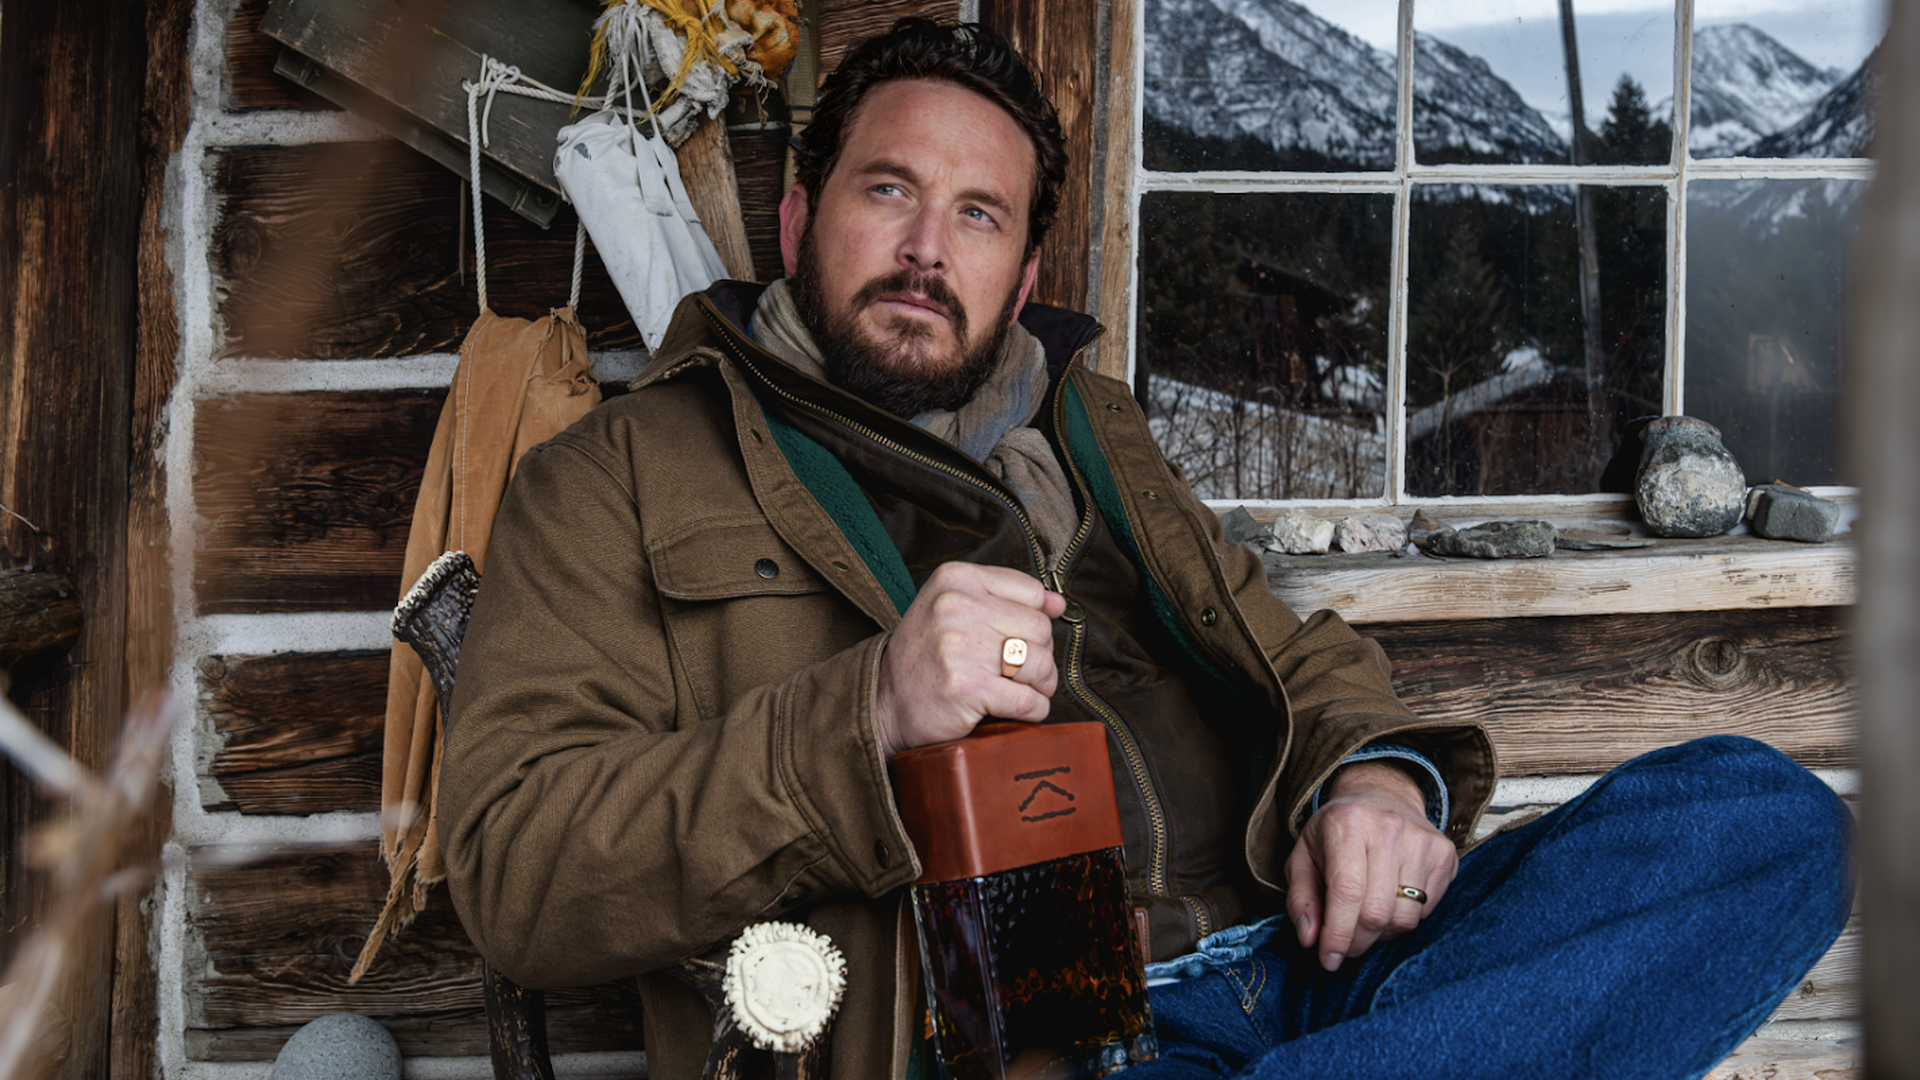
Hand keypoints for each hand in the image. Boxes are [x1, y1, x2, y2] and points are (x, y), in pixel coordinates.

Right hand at [875, 562, 1066, 755]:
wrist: (885, 702)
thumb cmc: (925, 656)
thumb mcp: (953, 608)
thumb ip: (1005, 598)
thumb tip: (1057, 603)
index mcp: (954, 579)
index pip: (1031, 592)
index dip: (1034, 620)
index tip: (1018, 637)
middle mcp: (955, 607)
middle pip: (1040, 628)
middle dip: (1040, 655)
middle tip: (1019, 671)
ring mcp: (960, 648)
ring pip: (1040, 663)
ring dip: (1040, 684)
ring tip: (1019, 689)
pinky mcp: (968, 688)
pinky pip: (1029, 700)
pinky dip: (1033, 709)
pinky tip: (1016, 710)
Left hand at [1284, 760, 1456, 971]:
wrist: (1382, 796)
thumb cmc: (1337, 832)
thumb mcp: (1303, 856)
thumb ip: (1301, 898)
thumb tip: (1309, 939)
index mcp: (1348, 824)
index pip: (1347, 893)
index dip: (1338, 935)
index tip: (1328, 960)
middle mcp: (1389, 829)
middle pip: (1377, 912)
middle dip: (1357, 942)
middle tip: (1345, 946)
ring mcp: (1423, 841)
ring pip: (1405, 918)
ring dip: (1382, 935)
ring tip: (1366, 921)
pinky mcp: (1446, 855)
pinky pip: (1426, 912)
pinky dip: (1404, 921)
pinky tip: (1390, 904)